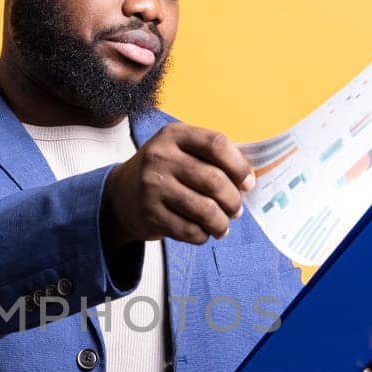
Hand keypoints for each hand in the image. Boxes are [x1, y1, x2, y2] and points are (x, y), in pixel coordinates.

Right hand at [101, 123, 255, 248]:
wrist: (121, 195)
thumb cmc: (164, 172)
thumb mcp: (181, 151)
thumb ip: (213, 158)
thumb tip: (249, 180)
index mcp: (174, 135)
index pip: (216, 144)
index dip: (239, 166)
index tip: (247, 183)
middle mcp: (161, 156)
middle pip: (214, 180)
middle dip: (233, 200)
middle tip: (236, 210)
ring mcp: (153, 185)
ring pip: (205, 210)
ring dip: (222, 223)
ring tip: (223, 226)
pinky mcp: (150, 213)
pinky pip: (189, 230)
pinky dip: (203, 236)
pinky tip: (203, 233)